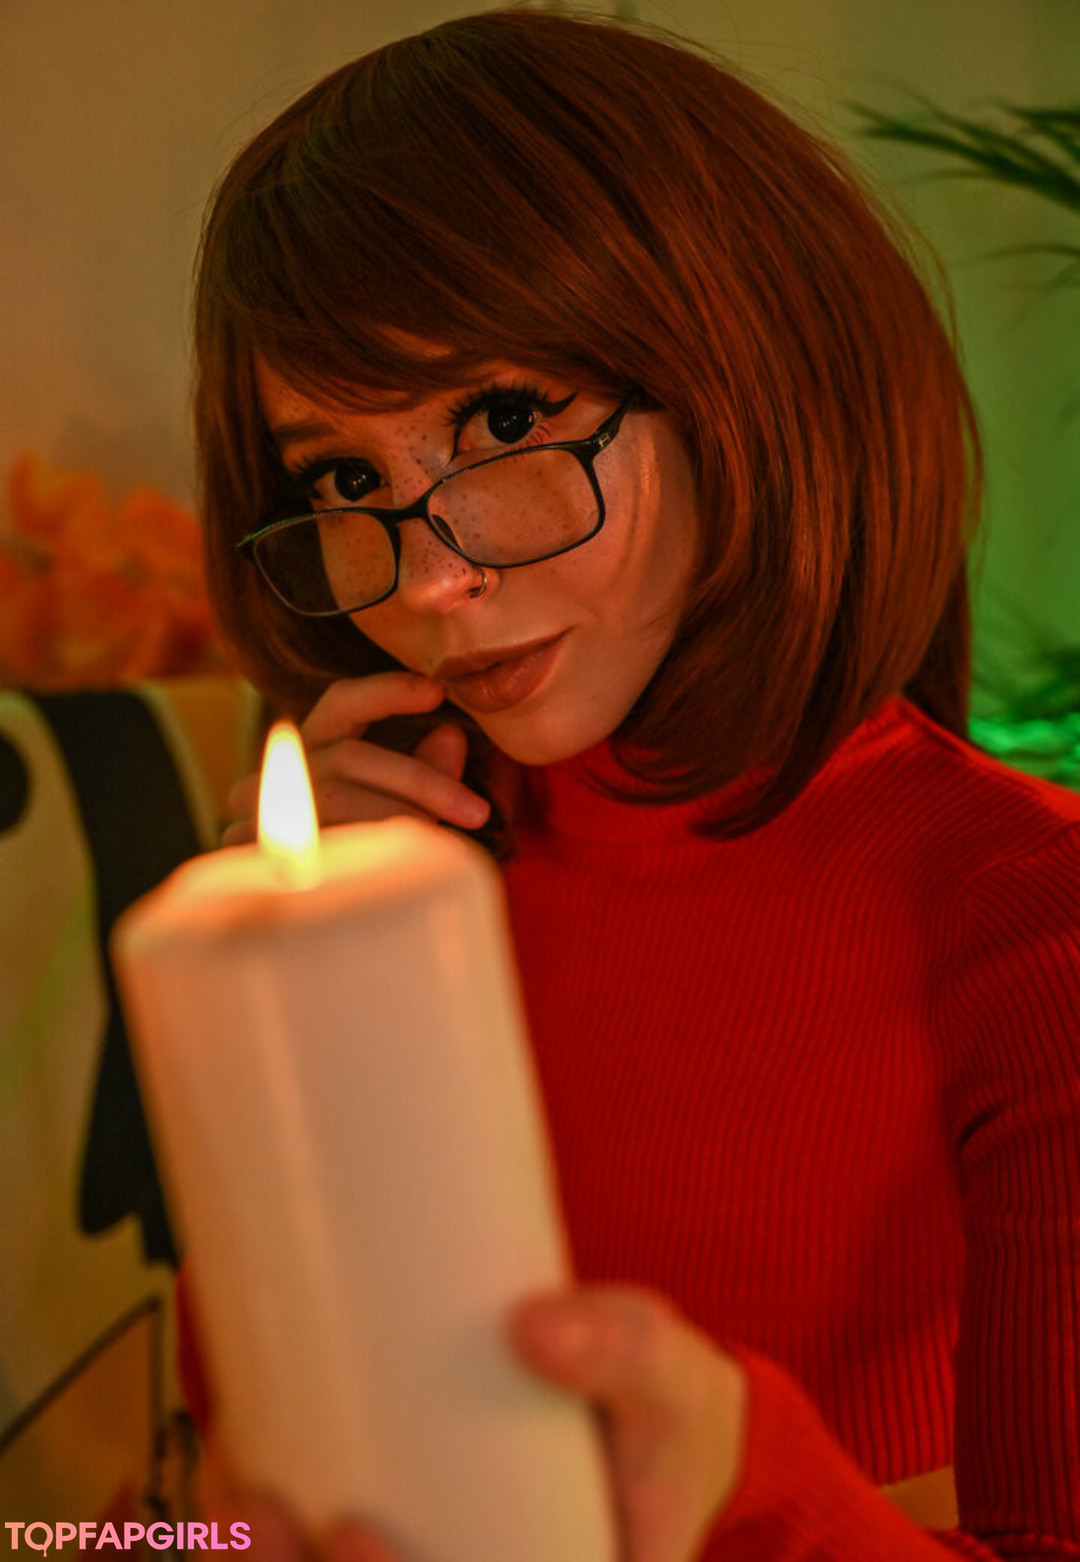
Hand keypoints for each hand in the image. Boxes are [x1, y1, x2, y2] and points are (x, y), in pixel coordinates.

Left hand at [200, 1285, 745, 1561]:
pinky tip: (225, 1492)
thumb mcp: (671, 1383)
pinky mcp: (403, 1550)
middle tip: (255, 1511)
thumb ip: (624, 1350)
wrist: (655, 1426)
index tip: (346, 1532)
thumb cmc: (664, 1418)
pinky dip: (259, 1548)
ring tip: (230, 1498)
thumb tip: (533, 1325)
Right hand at [222, 673, 490, 843]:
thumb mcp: (403, 810)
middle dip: (422, 780)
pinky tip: (399, 865)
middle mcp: (278, 771)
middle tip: (476, 811)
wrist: (310, 932)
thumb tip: (451, 738)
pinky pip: (320, 844)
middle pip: (351, 756)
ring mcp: (257, 812)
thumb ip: (424, 776)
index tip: (437, 691)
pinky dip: (367, 851)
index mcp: (314, 749)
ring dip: (398, 818)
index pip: (342, 702)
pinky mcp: (251, 856)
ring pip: (338, 798)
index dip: (387, 691)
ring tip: (441, 845)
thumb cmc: (365, 860)